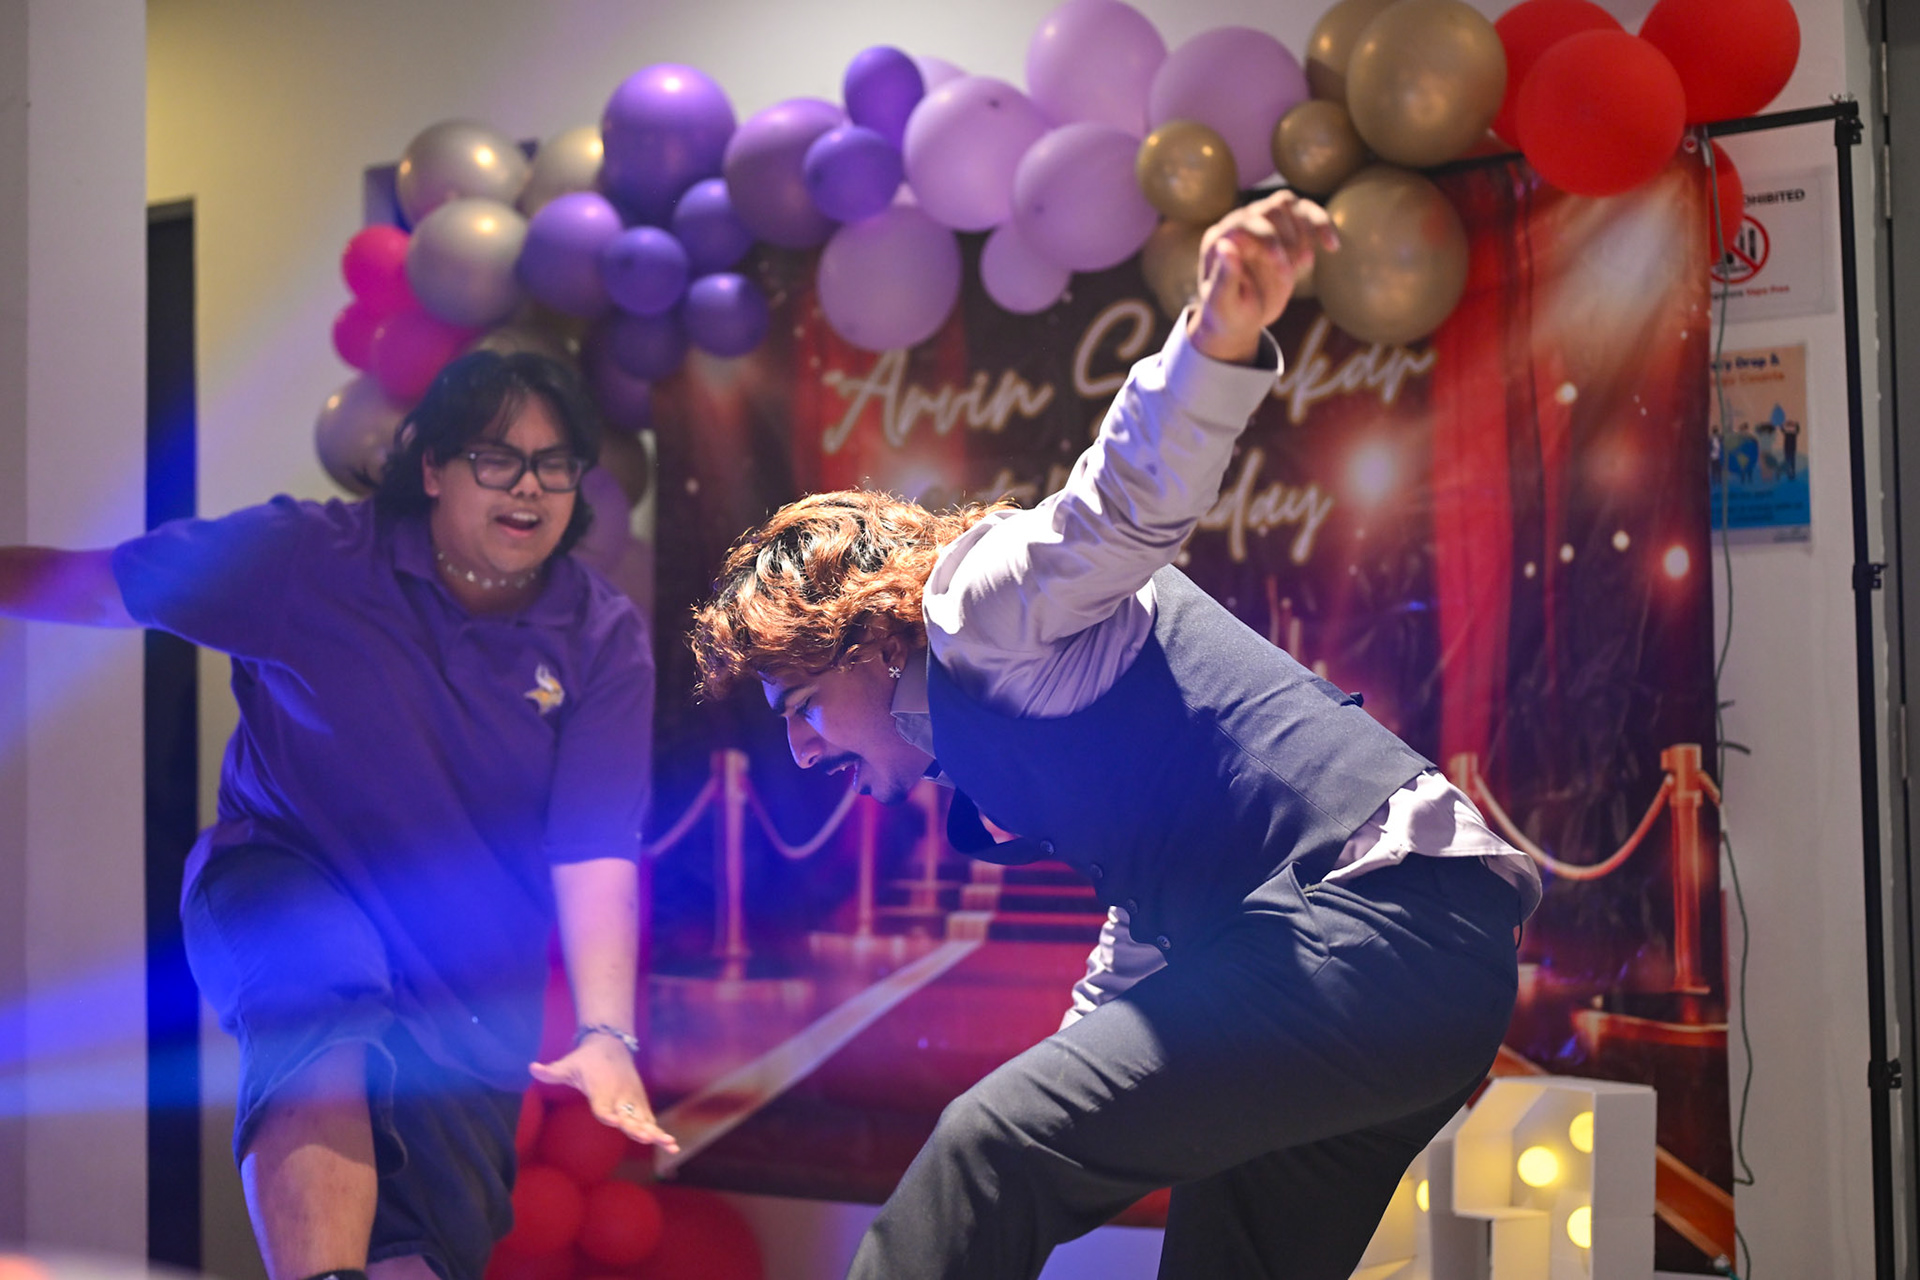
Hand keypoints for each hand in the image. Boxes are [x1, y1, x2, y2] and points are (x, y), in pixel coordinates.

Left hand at [530, 1034, 680, 1153]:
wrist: (612, 1042)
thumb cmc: (586, 1058)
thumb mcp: (568, 1063)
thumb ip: (551, 1071)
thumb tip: (531, 1068)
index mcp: (601, 1089)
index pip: (603, 1104)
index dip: (608, 1113)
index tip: (615, 1121)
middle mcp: (619, 1095)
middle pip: (629, 1115)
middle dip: (639, 1127)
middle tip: (649, 1138)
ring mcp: (632, 1098)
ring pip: (644, 1118)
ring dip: (657, 1132)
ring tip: (671, 1145)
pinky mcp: (640, 1101)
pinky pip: (649, 1118)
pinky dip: (660, 1130)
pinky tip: (671, 1145)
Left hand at [1187, 190, 1337, 364]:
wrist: (1241, 317)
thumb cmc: (1227, 313)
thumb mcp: (1222, 304)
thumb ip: (1223, 277)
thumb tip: (1225, 246)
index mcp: (1219, 239)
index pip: (1246, 223)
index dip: (1269, 241)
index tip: (1283, 270)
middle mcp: (1239, 224)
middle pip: (1271, 210)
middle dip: (1289, 241)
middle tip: (1291, 274)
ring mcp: (1261, 223)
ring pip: (1288, 204)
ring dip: (1304, 232)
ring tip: (1304, 264)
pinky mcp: (1282, 229)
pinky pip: (1305, 212)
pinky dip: (1321, 225)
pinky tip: (1332, 246)